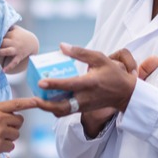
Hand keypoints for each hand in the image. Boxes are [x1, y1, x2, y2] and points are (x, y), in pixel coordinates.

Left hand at [0, 25, 38, 72]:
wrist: (33, 43)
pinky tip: (3, 70)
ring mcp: (17, 49)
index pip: (1, 35)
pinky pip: (14, 62)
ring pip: (7, 51)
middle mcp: (14, 41)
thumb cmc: (21, 35)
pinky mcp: (19, 56)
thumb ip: (7, 26)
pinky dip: (9, 67)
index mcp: (12, 34)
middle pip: (2, 42)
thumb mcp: (15, 28)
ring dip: (0, 53)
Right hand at [0, 98, 37, 157]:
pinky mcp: (0, 145)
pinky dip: (5, 147)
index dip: (28, 102)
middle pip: (19, 121)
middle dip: (14, 126)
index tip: (37, 101)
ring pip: (16, 134)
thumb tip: (5, 113)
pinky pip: (11, 146)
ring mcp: (0, 131)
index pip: (15, 103)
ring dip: (9, 137)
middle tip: (3, 130)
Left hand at [36, 44, 157, 117]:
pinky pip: (65, 111)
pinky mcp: (82, 110)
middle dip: (45, 105)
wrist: (125, 94)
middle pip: (61, 107)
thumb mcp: (99, 58)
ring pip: (61, 111)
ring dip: (47, 108)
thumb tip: (61, 46)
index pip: (70, 85)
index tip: (41, 81)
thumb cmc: (112, 73)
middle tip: (32, 99)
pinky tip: (46, 99)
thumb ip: (80, 52)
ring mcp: (83, 106)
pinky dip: (54, 108)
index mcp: (90, 83)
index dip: (55, 84)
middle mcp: (85, 97)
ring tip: (35, 99)